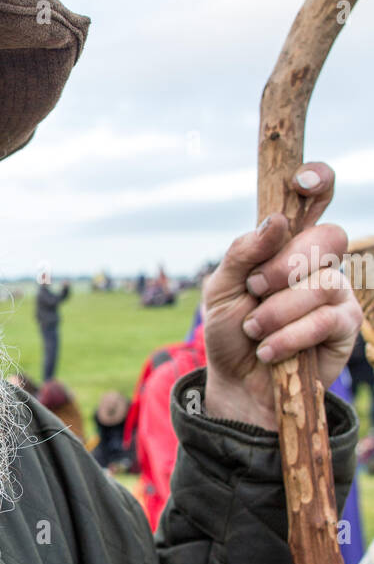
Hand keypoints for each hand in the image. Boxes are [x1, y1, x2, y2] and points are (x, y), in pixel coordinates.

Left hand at [202, 163, 361, 430]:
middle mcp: (317, 261)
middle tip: (256, 289)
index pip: (316, 197)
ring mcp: (335, 291)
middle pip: (328, 237)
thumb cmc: (230, 331)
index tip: (303, 182)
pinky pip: (327, 319)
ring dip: (279, 310)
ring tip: (255, 330)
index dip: (319, 180)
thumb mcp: (219, 290)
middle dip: (286, 265)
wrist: (238, 383)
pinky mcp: (345, 325)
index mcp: (286, 243)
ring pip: (323, 282)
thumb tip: (276, 221)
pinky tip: (269, 350)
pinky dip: (291, 336)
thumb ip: (241, 254)